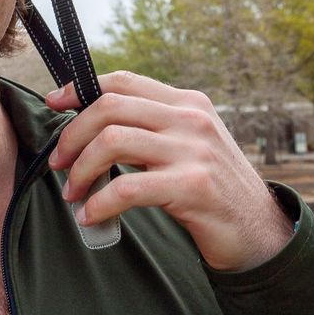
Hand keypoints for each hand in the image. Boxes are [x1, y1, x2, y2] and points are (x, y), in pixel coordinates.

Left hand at [46, 71, 293, 270]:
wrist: (259, 232)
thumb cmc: (212, 190)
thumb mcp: (189, 145)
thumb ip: (152, 128)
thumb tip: (89, 125)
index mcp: (187, 103)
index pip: (124, 81)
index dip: (81, 90)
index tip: (54, 105)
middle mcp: (191, 119)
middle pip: (110, 107)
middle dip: (72, 136)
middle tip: (58, 164)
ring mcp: (194, 151)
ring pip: (112, 142)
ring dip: (81, 171)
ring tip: (73, 193)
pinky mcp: (193, 186)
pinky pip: (127, 187)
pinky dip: (99, 203)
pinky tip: (91, 216)